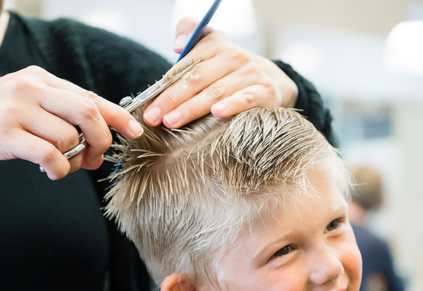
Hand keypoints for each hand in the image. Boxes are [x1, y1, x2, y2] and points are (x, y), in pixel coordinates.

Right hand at [0, 66, 143, 179]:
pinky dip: (59, 169)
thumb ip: (64, 118)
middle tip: (96, 156)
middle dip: (102, 140)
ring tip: (62, 165)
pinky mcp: (6, 134)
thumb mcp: (32, 107)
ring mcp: (16, 109)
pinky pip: (50, 155)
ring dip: (75, 160)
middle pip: (87, 113)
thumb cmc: (0, 119)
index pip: (89, 96)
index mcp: (41, 78)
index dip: (118, 116)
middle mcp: (30, 88)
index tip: (136, 131)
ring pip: (70, 138)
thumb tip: (101, 147)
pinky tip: (51, 171)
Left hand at [143, 18, 298, 128]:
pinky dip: (231, 106)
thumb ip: (191, 36)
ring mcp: (250, 74)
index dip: (165, 85)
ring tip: (172, 121)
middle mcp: (234, 56)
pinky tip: (217, 113)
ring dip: (192, 108)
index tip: (148, 105)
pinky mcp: (265, 91)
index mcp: (216, 45)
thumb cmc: (231, 70)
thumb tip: (177, 44)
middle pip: (197, 79)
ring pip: (216, 92)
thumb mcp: (212, 48)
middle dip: (172, 100)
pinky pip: (245, 99)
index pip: (186, 66)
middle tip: (153, 118)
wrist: (273, 80)